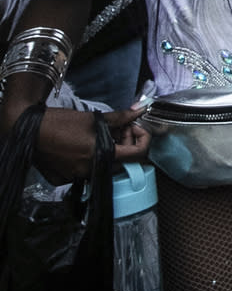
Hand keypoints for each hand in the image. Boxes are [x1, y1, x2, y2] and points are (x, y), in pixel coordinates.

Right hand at [34, 105, 149, 181]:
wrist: (29, 131)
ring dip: (108, 152)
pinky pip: (85, 172)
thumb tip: (140, 110)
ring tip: (100, 136)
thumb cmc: (60, 123)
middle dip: (124, 144)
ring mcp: (75, 177)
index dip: (142, 139)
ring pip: (103, 167)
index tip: (134, 129)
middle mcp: (90, 170)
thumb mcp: (95, 118)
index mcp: (102, 154)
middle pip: (121, 161)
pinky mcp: (63, 179)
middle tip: (117, 129)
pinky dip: (89, 160)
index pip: (138, 155)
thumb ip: (121, 117)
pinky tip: (83, 146)